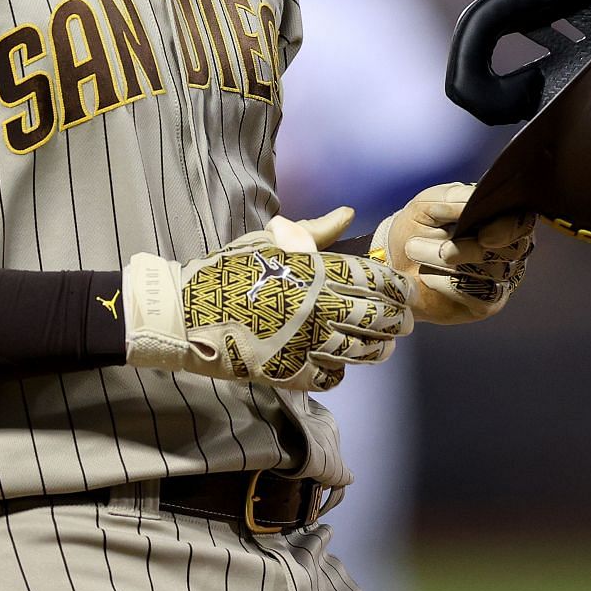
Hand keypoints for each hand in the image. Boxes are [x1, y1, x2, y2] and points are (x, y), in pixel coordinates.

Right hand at [122, 207, 414, 390]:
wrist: (183, 313)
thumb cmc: (225, 271)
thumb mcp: (265, 241)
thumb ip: (311, 232)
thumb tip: (348, 214)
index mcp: (312, 271)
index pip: (374, 279)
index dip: (397, 287)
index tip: (406, 292)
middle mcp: (314, 306)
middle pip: (376, 317)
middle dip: (397, 320)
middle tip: (405, 323)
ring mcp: (303, 343)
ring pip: (360, 351)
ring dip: (378, 349)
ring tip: (384, 347)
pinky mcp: (289, 373)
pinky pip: (331, 376)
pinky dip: (342, 371)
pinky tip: (343, 364)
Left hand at [369, 183, 532, 325]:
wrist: (397, 263)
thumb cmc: (419, 227)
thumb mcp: (428, 205)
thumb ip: (452, 199)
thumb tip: (472, 201)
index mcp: (502, 216)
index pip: (522, 222)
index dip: (508, 230)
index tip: (483, 236)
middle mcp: (511, 247)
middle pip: (510, 250)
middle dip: (467, 249)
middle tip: (432, 246)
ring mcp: (503, 277)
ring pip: (490, 272)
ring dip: (446, 264)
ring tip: (415, 251)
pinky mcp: (489, 303)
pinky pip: (480, 296)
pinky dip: (447, 285)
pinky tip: (427, 277)